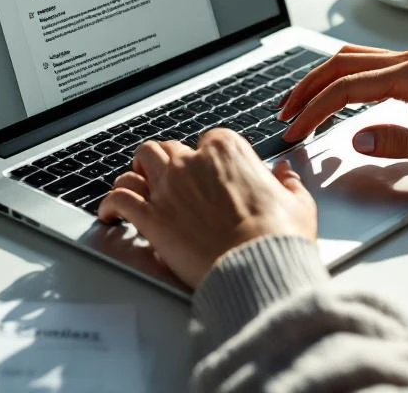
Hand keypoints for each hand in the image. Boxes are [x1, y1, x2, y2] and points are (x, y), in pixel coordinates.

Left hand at [98, 129, 316, 288]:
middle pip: (168, 149)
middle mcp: (192, 162)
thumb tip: (285, 175)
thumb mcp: (297, 203)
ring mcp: (168, 187)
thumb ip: (288, 184)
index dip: (206, 159)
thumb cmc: (278, 236)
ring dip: (136, 171)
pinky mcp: (150, 216)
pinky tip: (110, 213)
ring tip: (137, 184)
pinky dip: (110, 204)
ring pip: (139, 161)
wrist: (256, 266)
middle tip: (169, 179)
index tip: (208, 174)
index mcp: (227, 150)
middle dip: (168, 163)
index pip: (208, 142)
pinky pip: (119, 199)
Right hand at [279, 44, 407, 172]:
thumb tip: (356, 139)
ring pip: (351, 59)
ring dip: (320, 79)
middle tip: (284, 115)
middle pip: (340, 64)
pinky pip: (367, 64)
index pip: (346, 88)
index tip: (296, 131)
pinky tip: (333, 95)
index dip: (315, 110)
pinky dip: (340, 77)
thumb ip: (400, 143)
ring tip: (298, 103)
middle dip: (306, 89)